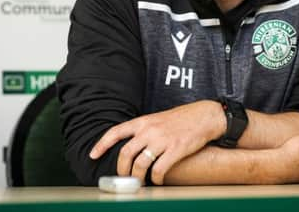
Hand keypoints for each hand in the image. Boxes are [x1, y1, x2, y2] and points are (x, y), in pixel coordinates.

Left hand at [89, 100, 225, 184]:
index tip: (93, 154)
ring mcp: (162, 140)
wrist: (205, 116)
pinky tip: (157, 179)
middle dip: (122, 170)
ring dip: (137, 177)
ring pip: (140, 164)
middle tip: (124, 177)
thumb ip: (145, 130)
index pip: (116, 131)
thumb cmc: (183, 118)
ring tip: (140, 182)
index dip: (102, 144)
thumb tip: (132, 145)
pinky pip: (159, 169)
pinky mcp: (175, 150)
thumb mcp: (159, 119)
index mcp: (144, 121)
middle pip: (126, 153)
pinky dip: (155, 178)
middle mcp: (150, 130)